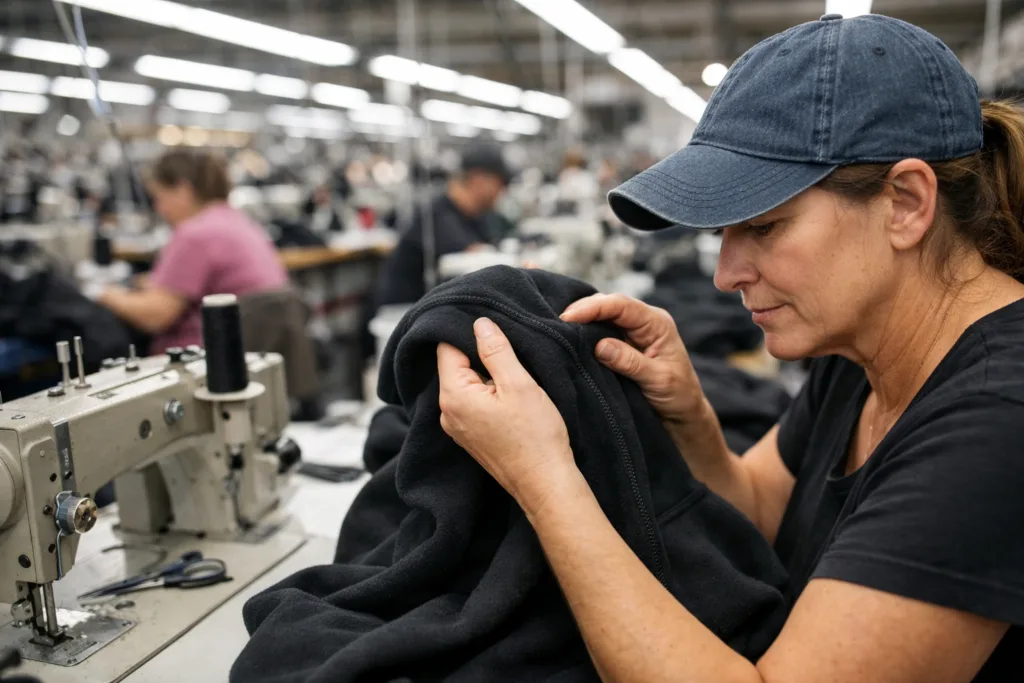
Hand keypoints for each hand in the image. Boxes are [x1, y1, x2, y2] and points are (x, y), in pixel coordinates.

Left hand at [437, 318, 577, 515]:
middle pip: (455, 365)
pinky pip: (473, 403)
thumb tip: (479, 324)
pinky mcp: (470, 436)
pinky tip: (512, 399)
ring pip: (467, 384)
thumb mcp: (518, 384)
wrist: (544, 483)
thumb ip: (496, 350)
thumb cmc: (535, 437)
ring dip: (488, 376)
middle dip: (480, 356)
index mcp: (453, 395)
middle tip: (511, 353)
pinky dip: (489, 394)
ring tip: (515, 378)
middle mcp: (447, 412)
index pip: (447, 348)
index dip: (470, 334)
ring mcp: (457, 426)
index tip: (494, 333)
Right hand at [561, 294, 703, 423]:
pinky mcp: (621, 345)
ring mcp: (631, 333)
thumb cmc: (679, 396)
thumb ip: (630, 362)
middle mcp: (643, 322)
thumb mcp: (658, 380)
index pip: (622, 305)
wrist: (683, 415)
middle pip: (609, 305)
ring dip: (581, 320)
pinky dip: (584, 333)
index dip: (594, 307)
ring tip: (558, 327)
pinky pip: (599, 332)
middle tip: (556, 322)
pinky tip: (569, 337)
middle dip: (583, 310)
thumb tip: (599, 346)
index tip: (569, 317)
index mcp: (657, 323)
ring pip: (601, 317)